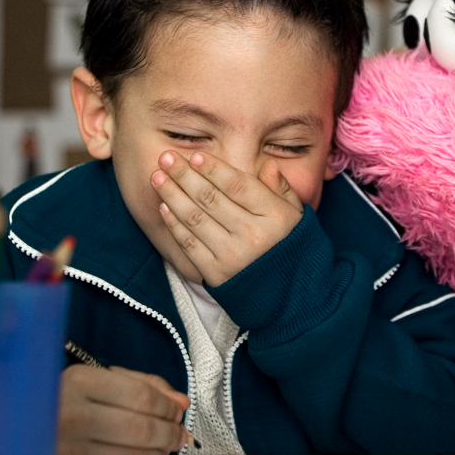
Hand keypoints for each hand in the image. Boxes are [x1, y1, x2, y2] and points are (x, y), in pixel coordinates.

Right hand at [57, 365, 190, 454]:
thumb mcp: (101, 376)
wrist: (21, 421)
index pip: (141, 397)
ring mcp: (68, 450)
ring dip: (159, 454)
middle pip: (140, 430)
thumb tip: (180, 402)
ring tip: (165, 445)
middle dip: (169, 433)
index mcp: (79, 382)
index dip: (168, 407)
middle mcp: (71, 416)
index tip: (178, 410)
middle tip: (179, 432)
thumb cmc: (67, 397)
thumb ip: (144, 384)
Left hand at [151, 151, 304, 286]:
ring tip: (157, 178)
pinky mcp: (216, 275)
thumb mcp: (297, 216)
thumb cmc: (292, 248)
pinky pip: (190, 245)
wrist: (292, 298)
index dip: (214, 169)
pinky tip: (164, 207)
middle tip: (166, 158)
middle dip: (185, 175)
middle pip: (211, 198)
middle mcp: (253, 235)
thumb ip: (281, 189)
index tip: (195, 156)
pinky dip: (174, 225)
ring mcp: (233, 256)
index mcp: (275, 217)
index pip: (238, 185)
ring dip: (173, 195)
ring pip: (195, 219)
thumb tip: (267, 165)